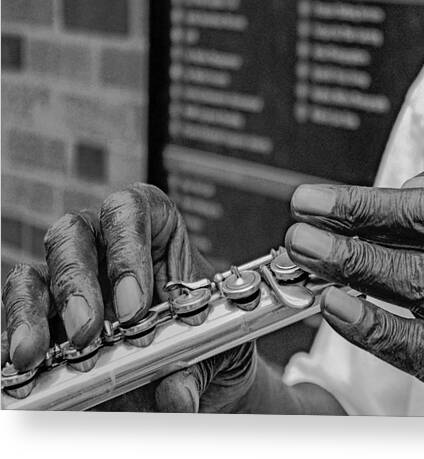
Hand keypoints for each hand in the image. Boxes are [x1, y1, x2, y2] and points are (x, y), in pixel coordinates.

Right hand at [2, 183, 255, 411]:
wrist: (198, 370)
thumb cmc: (211, 337)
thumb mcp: (220, 348)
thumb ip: (199, 366)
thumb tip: (178, 395)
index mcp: (157, 231)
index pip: (131, 211)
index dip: (128, 249)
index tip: (134, 307)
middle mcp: (108, 247)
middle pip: (75, 236)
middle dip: (76, 284)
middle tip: (86, 333)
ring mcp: (75, 281)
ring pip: (36, 275)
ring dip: (31, 313)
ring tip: (32, 356)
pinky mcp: (50, 319)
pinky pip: (21, 318)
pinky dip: (14, 339)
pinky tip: (14, 367)